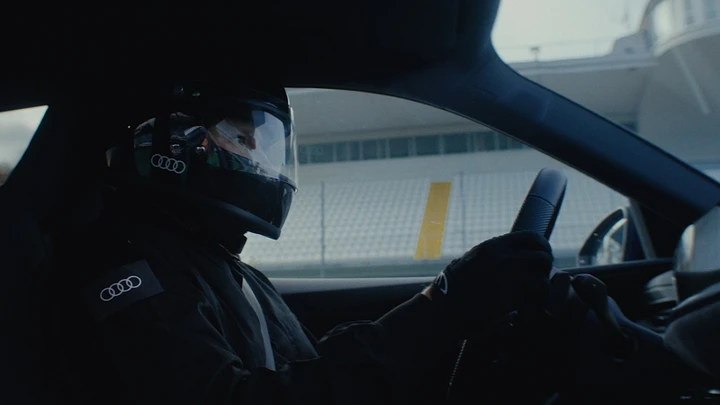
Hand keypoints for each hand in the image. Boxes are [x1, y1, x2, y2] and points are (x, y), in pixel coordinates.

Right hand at [427, 231, 552, 336]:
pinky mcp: (509, 302)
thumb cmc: (453, 287)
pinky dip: (532, 311)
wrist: (441, 309)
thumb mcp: (471, 260)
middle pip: (543, 258)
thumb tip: (516, 255)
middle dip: (544, 271)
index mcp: (493, 247)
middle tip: (539, 282)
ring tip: (531, 301)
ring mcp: (507, 280)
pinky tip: (522, 314)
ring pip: (542, 282)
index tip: (543, 258)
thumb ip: (494, 256)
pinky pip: (533, 305)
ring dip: (540, 293)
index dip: (543, 248)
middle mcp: (503, 259)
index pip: (532, 238)